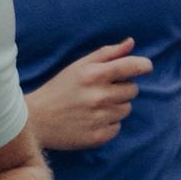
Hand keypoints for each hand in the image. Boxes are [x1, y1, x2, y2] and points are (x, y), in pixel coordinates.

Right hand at [28, 40, 147, 149]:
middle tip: (102, 91)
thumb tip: (131, 42)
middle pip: (133, 90)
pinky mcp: (98, 136)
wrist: (36, 119)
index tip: (145, 67)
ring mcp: (99, 118)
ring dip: (116, 106)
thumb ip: (107, 53)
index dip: (143, 66)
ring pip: (126, 109)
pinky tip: (92, 120)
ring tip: (95, 106)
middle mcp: (98, 96)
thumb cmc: (60, 88)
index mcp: (93, 75)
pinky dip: (108, 123)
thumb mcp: (79, 66)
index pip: (131, 67)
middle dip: (122, 89)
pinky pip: (117, 127)